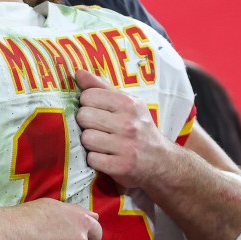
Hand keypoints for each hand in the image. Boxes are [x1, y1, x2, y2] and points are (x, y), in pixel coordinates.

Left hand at [74, 68, 172, 189]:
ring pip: (86, 138)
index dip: (87, 104)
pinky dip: (96, 160)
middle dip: (87, 124)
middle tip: (99, 129)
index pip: (88, 96)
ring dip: (90, 143)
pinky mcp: (121, 167)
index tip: (97, 111)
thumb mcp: (127, 104)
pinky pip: (92, 159)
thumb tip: (78, 72)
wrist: (161, 161)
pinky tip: (106, 157)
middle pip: (83, 116)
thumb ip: (101, 87)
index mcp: (128, 104)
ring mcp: (125, 146)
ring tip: (103, 144)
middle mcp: (128, 123)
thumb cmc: (139, 128)